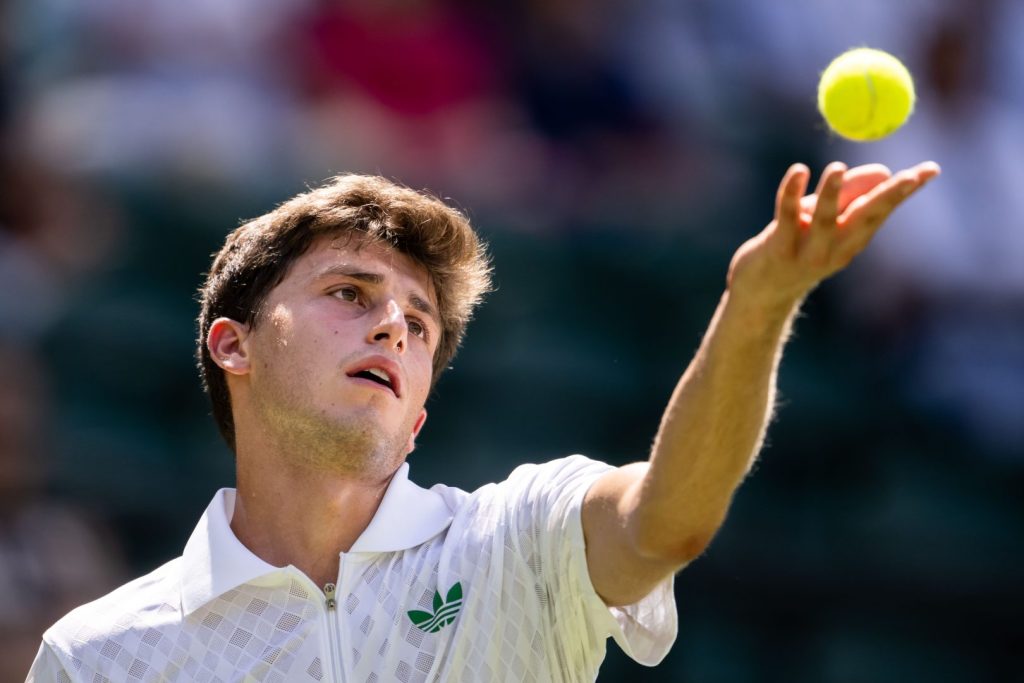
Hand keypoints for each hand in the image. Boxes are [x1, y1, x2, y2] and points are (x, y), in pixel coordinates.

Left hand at [726, 160, 940, 309]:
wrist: (761, 294)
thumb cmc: (797, 248)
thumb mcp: (826, 222)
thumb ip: (851, 196)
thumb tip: (884, 171)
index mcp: (852, 240)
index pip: (884, 210)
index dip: (907, 191)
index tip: (931, 169)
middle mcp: (836, 248)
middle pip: (866, 218)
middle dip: (890, 196)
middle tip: (910, 174)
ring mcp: (807, 251)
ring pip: (824, 221)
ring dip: (832, 194)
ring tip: (837, 168)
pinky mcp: (778, 249)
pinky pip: (786, 218)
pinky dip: (790, 193)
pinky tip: (798, 171)